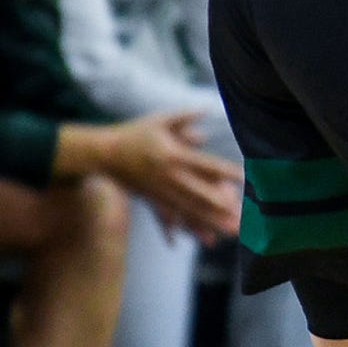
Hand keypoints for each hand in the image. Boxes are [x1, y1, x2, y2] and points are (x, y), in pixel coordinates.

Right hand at [107, 111, 241, 242]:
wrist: (103, 153)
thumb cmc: (134, 133)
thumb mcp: (160, 120)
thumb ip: (186, 116)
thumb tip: (207, 108)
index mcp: (173, 155)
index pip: (205, 164)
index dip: (225, 171)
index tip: (245, 178)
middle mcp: (168, 176)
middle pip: (199, 194)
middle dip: (221, 207)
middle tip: (242, 218)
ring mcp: (160, 190)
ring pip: (190, 209)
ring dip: (211, 221)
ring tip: (231, 232)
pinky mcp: (153, 199)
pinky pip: (175, 217)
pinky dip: (189, 227)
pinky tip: (205, 238)